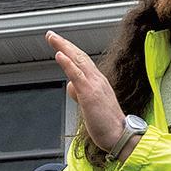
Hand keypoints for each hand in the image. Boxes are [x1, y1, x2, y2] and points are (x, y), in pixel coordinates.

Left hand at [46, 30, 124, 152]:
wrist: (119, 135)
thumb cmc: (105, 123)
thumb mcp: (89, 105)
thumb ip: (79, 92)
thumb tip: (71, 85)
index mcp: (98, 81)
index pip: (82, 61)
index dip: (70, 50)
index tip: (58, 43)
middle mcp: (97, 79)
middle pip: (79, 56)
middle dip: (64, 44)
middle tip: (51, 34)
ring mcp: (94, 85)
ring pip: (78, 61)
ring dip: (64, 47)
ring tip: (52, 38)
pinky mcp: (90, 94)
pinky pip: (77, 75)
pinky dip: (68, 63)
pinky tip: (59, 54)